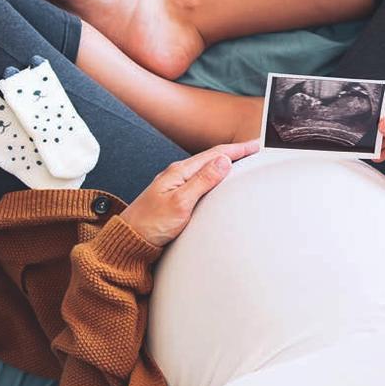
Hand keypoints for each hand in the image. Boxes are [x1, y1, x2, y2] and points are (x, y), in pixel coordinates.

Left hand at [120, 139, 258, 245]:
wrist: (129, 240)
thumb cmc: (150, 224)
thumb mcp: (180, 203)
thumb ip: (202, 181)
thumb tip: (224, 162)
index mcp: (180, 171)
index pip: (214, 154)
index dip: (237, 149)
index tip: (255, 145)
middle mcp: (177, 174)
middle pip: (211, 157)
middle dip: (234, 152)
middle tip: (253, 149)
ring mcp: (175, 184)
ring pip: (206, 167)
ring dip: (225, 162)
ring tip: (240, 160)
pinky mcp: (175, 195)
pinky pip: (200, 179)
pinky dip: (215, 175)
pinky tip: (218, 180)